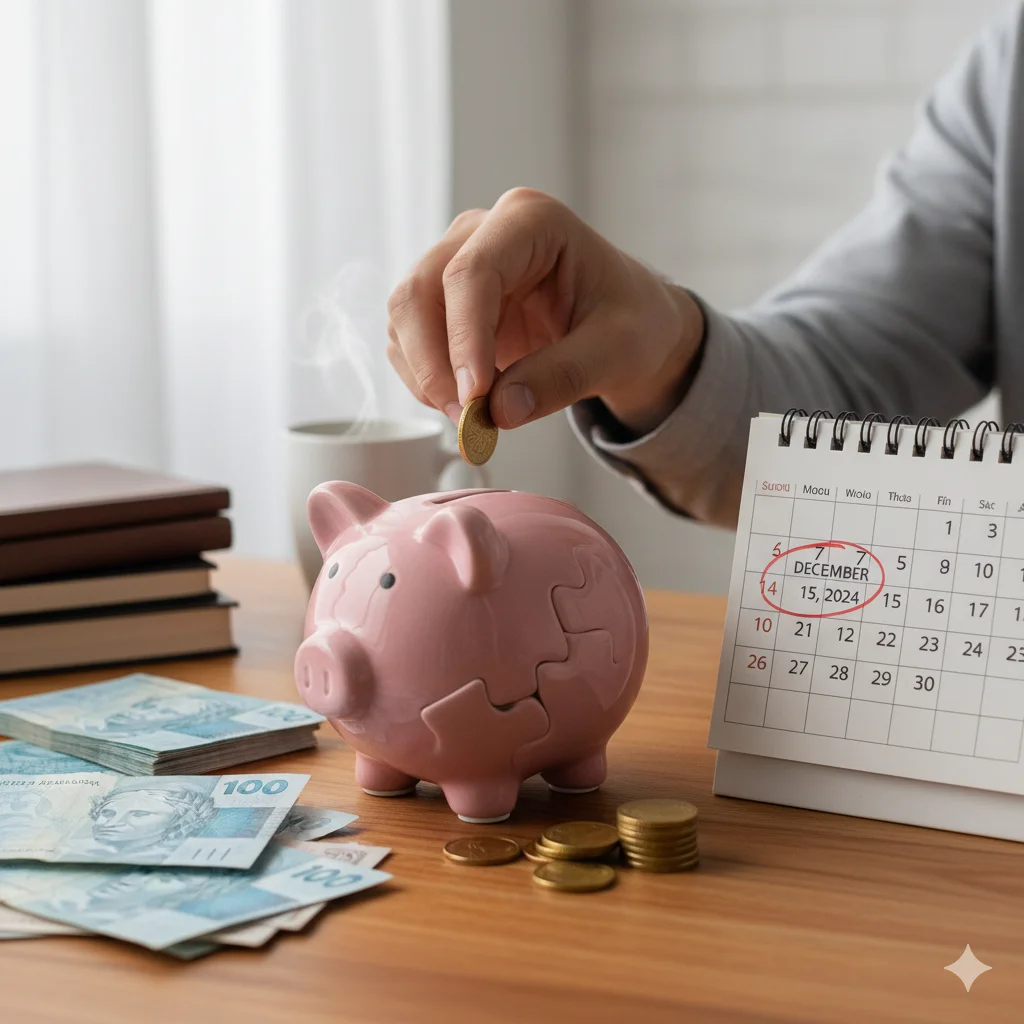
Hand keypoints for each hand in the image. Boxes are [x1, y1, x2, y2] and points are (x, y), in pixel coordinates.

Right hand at [386, 188, 704, 435]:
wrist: (629, 325)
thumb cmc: (632, 320)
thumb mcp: (619, 351)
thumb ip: (562, 376)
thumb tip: (499, 410)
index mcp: (530, 221)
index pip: (472, 272)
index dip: (464, 338)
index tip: (474, 397)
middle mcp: (481, 233)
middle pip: (420, 291)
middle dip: (433, 363)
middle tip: (466, 419)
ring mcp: (454, 265)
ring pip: (404, 318)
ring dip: (425, 376)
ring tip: (472, 420)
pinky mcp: (443, 306)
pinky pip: (409, 343)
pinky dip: (425, 381)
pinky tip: (465, 406)